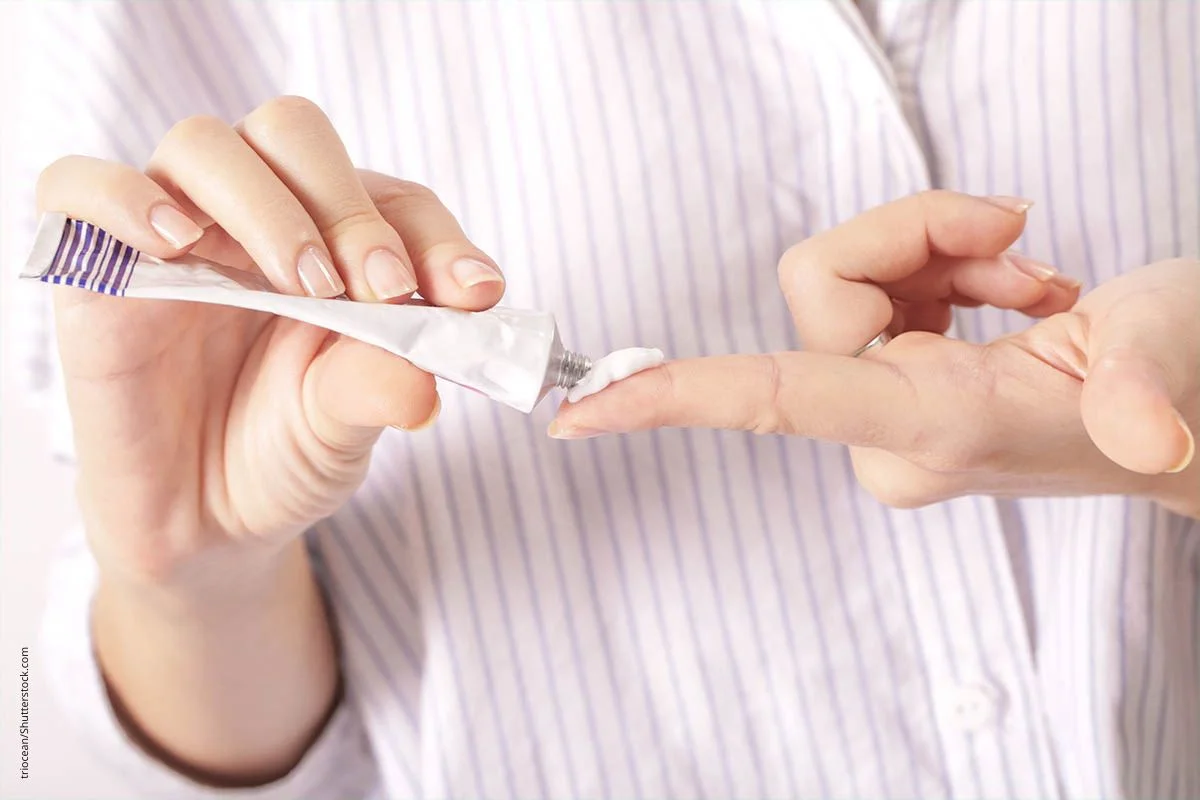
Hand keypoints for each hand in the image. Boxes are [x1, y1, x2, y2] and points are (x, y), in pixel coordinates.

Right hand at [38, 96, 505, 587]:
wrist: (205, 525)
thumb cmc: (285, 454)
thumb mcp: (345, 424)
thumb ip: (377, 385)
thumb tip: (424, 380)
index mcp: (337, 242)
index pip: (391, 197)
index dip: (435, 236)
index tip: (471, 295)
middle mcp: (257, 218)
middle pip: (293, 134)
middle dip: (348, 207)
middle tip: (378, 288)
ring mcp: (175, 235)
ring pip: (205, 147)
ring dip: (265, 206)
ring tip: (300, 285)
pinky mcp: (96, 266)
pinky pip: (80, 186)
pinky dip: (125, 197)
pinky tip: (174, 241)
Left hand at [551, 191, 1198, 518]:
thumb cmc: (1186, 375)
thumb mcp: (1168, 347)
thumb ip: (1143, 386)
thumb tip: (1149, 435)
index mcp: (936, 428)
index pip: (779, 401)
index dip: (676, 398)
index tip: (578, 414)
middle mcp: (889, 433)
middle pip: (823, 285)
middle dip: (918, 235)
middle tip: (1020, 245)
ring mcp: (885, 412)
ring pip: (843, 277)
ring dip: (940, 249)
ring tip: (1030, 282)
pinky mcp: (893, 383)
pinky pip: (865, 285)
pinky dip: (941, 263)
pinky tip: (1009, 292)